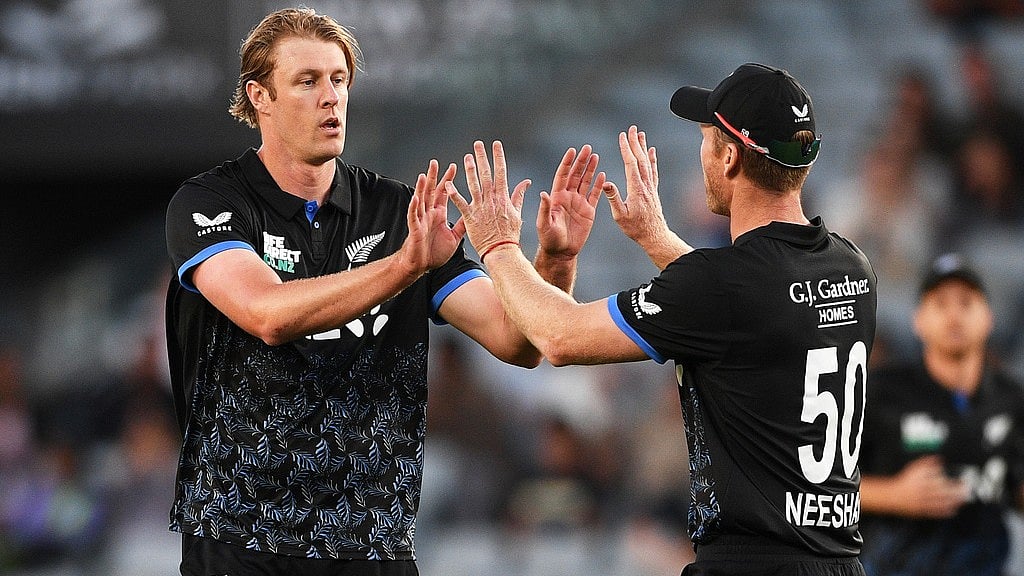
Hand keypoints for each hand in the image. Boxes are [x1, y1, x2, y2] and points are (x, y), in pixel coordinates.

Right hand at [398, 159, 459, 276]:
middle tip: (435, 162)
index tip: (454, 166)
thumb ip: (462, 225)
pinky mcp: (415, 230)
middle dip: (433, 177)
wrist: (422, 266)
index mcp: (438, 215)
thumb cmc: (434, 252)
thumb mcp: (454, 237)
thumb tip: (472, 215)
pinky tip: (415, 198)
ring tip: (423, 175)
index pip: (443, 193)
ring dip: (421, 188)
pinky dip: (414, 207)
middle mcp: (429, 215)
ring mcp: (421, 221)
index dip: (447, 180)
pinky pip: (414, 217)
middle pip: (430, 192)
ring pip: (420, 201)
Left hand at [446, 140, 530, 258]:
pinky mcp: (470, 217)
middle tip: (477, 144)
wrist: (501, 251)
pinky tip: (448, 184)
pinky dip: (454, 194)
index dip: (498, 157)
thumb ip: (519, 195)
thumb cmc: (510, 234)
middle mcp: (491, 200)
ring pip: (473, 185)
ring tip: (466, 157)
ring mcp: (480, 208)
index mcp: (503, 197)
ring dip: (469, 170)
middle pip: (486, 174)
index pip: (501, 172)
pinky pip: (460, 203)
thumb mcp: (517, 213)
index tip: (496, 144)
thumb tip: (526, 182)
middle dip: (482, 157)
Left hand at [536, 145, 604, 259]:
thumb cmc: (549, 239)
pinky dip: (599, 185)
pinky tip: (603, 175)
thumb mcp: (544, 224)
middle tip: (587, 148)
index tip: (572, 151)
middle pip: (576, 175)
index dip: (567, 163)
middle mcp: (568, 197)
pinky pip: (595, 195)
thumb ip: (545, 209)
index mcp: (556, 197)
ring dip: (590, 169)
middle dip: (581, 161)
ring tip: (595, 156)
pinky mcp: (589, 211)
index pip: (562, 175)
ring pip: (586, 182)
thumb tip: (543, 193)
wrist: (562, 252)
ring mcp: (579, 203)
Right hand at [604, 125, 668, 244]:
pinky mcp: (653, 191)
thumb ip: (614, 198)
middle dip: (635, 143)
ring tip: (640, 134)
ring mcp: (651, 187)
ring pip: (648, 163)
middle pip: (641, 159)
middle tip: (632, 128)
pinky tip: (652, 151)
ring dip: (643, 147)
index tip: (622, 136)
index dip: (626, 149)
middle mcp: (645, 185)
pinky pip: (653, 171)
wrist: (655, 236)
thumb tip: (606, 182)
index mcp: (636, 189)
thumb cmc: (635, 229)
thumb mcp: (620, 216)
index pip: (631, 164)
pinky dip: (653, 159)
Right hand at [892, 455, 968, 517]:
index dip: (952, 481)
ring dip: (954, 502)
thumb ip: (927, 462)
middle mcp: (923, 492)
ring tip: (963, 499)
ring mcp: (923, 502)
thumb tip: (939, 459)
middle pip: (943, 492)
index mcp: (921, 481)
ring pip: (941, 503)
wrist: (893, 496)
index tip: (961, 481)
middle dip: (956, 492)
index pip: (940, 480)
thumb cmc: (905, 481)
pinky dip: (946, 511)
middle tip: (966, 490)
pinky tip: (954, 509)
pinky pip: (936, 512)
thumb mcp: (914, 468)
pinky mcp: (923, 511)